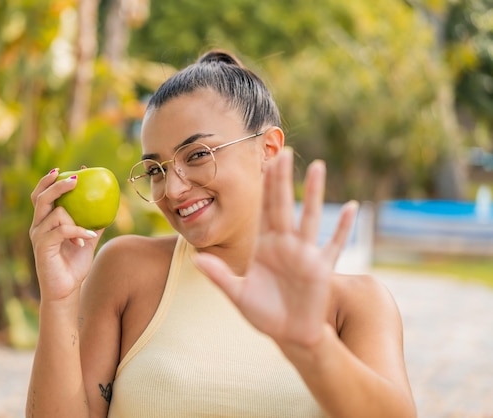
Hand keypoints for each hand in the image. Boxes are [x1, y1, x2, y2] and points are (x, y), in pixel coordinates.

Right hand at [29, 169, 103, 301]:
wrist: (66, 291)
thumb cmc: (74, 266)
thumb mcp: (86, 241)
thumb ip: (92, 224)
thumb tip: (108, 207)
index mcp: (45, 222)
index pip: (40, 196)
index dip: (48, 181)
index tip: (62, 169)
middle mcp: (38, 226)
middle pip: (41, 198)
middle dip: (56, 185)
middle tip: (75, 180)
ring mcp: (39, 236)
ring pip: (55, 213)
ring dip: (75, 219)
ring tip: (89, 231)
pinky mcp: (43, 247)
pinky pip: (61, 230)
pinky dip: (77, 232)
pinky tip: (88, 239)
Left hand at [193, 148, 357, 347]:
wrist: (288, 334)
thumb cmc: (264, 314)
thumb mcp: (238, 294)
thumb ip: (219, 276)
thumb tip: (196, 259)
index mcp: (264, 246)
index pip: (263, 210)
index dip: (264, 188)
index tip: (264, 163)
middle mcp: (285, 244)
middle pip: (284, 205)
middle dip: (283, 179)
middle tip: (284, 150)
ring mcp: (304, 254)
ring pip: (310, 216)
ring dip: (314, 192)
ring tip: (317, 166)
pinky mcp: (321, 269)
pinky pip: (334, 244)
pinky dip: (343, 228)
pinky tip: (352, 206)